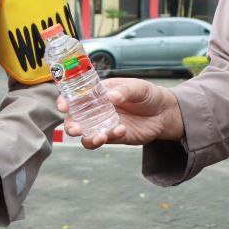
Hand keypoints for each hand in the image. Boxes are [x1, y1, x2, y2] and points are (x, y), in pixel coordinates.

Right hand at [58, 77, 185, 149]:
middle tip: (76, 129)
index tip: (62, 106)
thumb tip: (111, 97)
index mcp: (96, 93)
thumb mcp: (138, 87)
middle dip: (71, 125)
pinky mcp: (112, 136)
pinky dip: (109, 137)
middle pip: (74, 119)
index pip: (74, 96)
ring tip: (100, 137)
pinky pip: (103, 140)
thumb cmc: (148, 95)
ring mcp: (102, 124)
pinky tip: (121, 130)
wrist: (165, 114)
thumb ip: (124, 91)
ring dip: (87, 138)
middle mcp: (95, 109)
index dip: (64, 101)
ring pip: (85, 134)